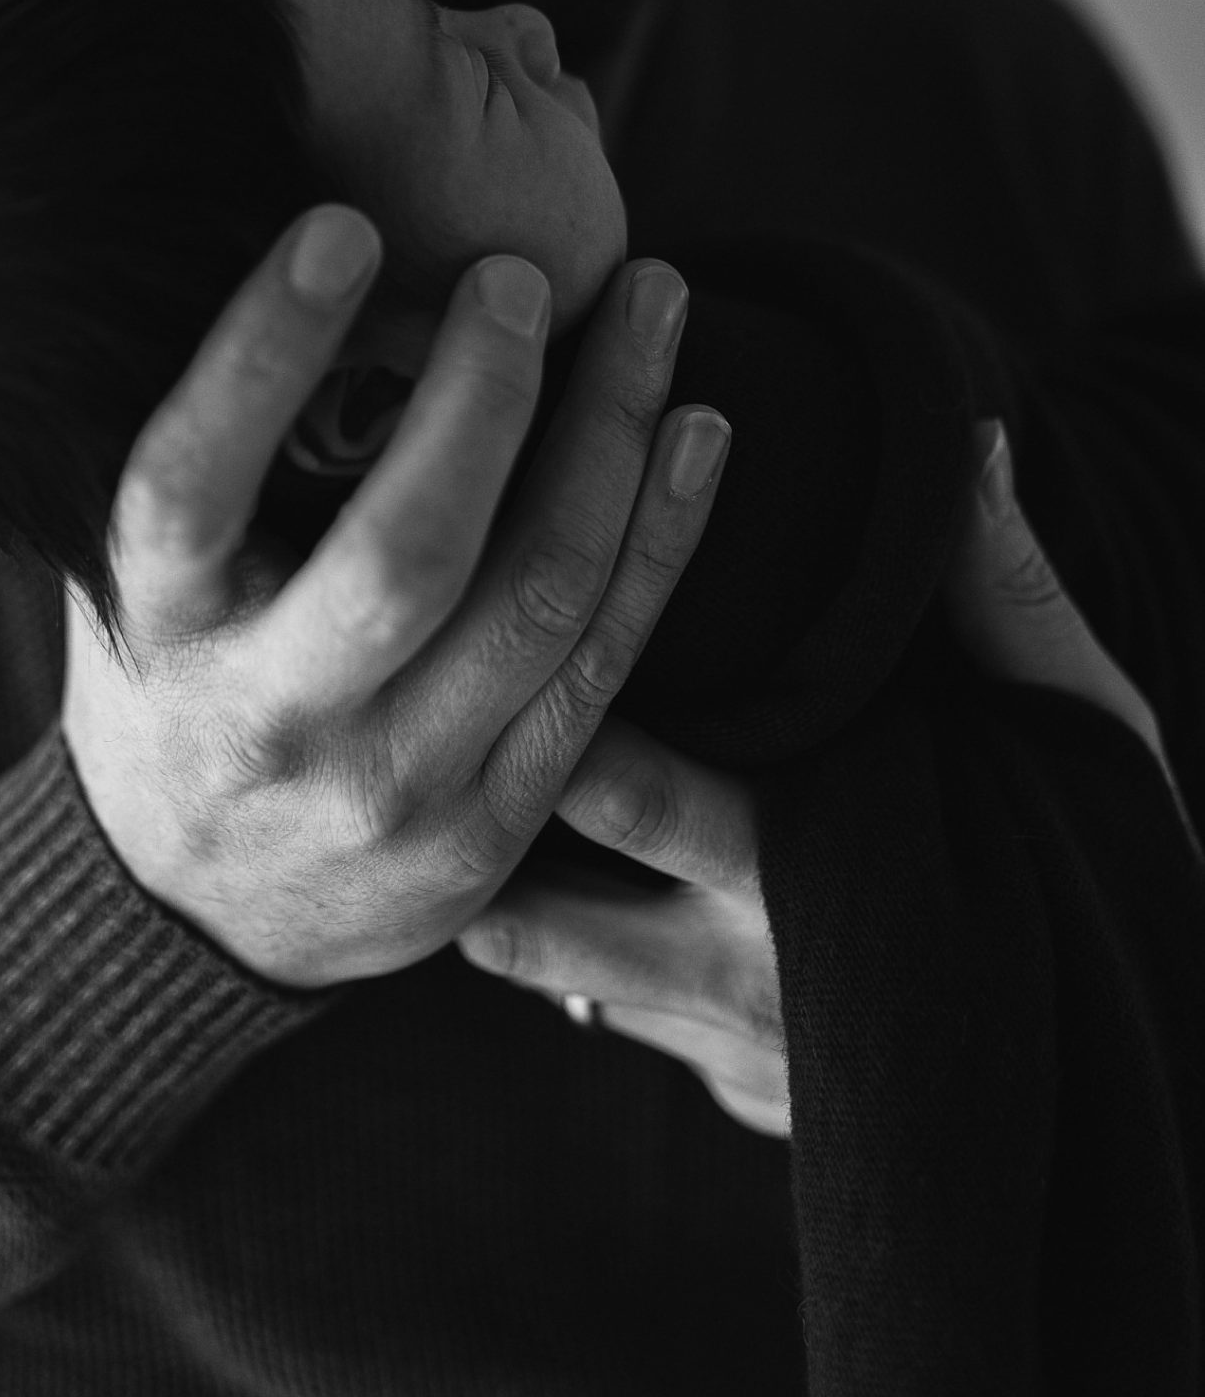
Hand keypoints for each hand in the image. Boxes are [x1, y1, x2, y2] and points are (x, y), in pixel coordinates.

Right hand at [62, 209, 731, 986]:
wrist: (196, 914)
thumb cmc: (173, 678)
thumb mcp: (136, 576)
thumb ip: (204, 457)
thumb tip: (292, 250)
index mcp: (158, 632)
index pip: (190, 483)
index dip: (260, 352)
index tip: (344, 225)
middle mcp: (272, 720)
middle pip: (404, 557)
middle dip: (487, 398)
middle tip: (526, 273)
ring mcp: (394, 789)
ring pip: (538, 602)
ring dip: (614, 436)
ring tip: (658, 303)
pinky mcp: (493, 829)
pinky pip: (602, 668)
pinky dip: (660, 540)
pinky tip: (696, 433)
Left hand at [457, 411, 1197, 1140]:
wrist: (1120, 1095)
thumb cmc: (1102, 885)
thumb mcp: (1077, 738)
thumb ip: (1011, 602)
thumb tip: (972, 447)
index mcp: (821, 883)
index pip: (634, 790)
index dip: (551, 707)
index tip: (496, 618)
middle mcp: (751, 982)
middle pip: (546, 905)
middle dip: (476, 818)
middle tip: (421, 713)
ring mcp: (727, 1052)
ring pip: (550, 973)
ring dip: (499, 889)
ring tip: (450, 782)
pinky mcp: (726, 1095)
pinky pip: (608, 1021)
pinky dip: (571, 953)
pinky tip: (536, 860)